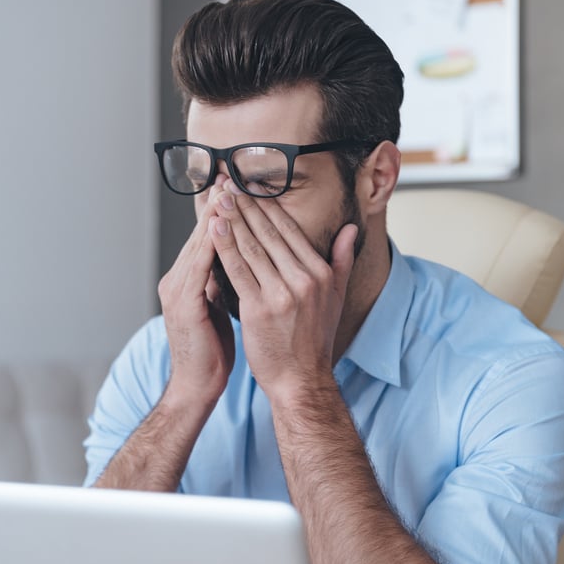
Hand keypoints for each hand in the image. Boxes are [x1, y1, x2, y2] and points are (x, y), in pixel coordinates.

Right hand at [157, 188, 235, 406]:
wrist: (196, 385)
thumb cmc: (211, 351)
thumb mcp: (219, 308)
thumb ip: (223, 282)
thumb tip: (238, 261)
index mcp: (186, 280)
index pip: (206, 238)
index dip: (220, 211)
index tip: (234, 186)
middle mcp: (176, 279)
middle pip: (200, 234)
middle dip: (216, 204)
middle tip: (229, 174)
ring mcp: (176, 289)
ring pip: (199, 244)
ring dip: (214, 216)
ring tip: (228, 190)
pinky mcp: (182, 301)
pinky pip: (200, 265)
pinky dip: (211, 243)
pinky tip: (223, 226)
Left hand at [209, 190, 356, 398]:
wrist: (301, 380)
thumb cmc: (314, 340)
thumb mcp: (336, 298)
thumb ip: (341, 261)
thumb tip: (349, 230)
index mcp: (321, 274)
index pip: (290, 231)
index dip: (269, 207)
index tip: (252, 186)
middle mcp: (304, 281)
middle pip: (270, 234)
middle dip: (248, 206)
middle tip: (229, 182)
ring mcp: (282, 294)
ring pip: (253, 248)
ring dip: (234, 220)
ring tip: (218, 198)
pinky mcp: (260, 309)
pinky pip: (238, 271)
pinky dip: (225, 247)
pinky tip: (214, 229)